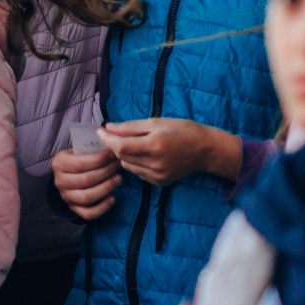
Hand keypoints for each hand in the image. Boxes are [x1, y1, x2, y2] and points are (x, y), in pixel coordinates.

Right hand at [51, 144, 123, 219]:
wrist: (68, 176)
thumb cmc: (79, 160)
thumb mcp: (79, 150)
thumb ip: (91, 147)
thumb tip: (111, 139)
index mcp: (59, 163)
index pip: (81, 163)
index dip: (100, 159)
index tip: (114, 154)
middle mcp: (59, 181)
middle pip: (86, 180)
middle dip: (106, 172)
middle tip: (119, 165)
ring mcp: (66, 196)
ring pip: (87, 197)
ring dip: (106, 188)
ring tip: (118, 179)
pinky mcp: (74, 209)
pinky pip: (88, 213)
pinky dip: (102, 207)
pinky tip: (113, 198)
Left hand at [102, 118, 240, 187]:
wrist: (205, 150)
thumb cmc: (182, 130)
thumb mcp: (155, 122)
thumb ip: (130, 127)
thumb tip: (108, 128)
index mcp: (155, 146)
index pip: (121, 146)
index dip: (107, 139)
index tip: (99, 130)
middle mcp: (156, 164)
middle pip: (122, 157)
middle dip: (115, 145)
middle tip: (115, 134)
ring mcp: (158, 176)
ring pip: (128, 166)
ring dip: (124, 155)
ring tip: (133, 143)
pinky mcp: (160, 182)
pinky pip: (138, 173)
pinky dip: (135, 163)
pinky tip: (144, 154)